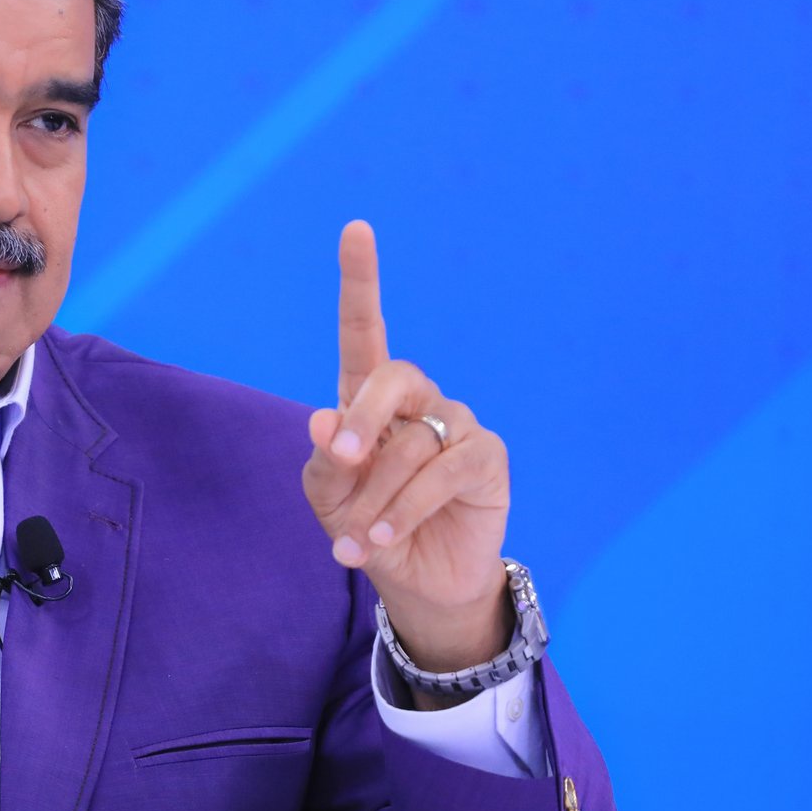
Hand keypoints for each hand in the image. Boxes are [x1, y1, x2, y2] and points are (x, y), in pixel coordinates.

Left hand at [301, 222, 513, 678]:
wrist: (415, 582)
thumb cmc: (364, 528)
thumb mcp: (329, 499)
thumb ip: (327, 460)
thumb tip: (324, 419)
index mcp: (370, 400)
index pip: (365, 331)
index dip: (362, 281)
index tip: (357, 229)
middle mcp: (417, 402)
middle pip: (392, 378)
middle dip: (364, 420)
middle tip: (344, 460)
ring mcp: (457, 425)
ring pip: (412, 443)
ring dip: (377, 498)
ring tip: (356, 542)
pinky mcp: (487, 458)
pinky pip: (444, 473)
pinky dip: (406, 510)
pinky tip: (382, 540)